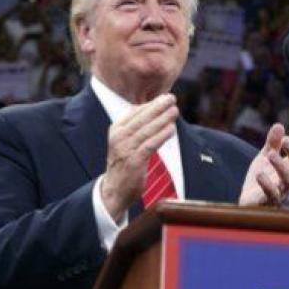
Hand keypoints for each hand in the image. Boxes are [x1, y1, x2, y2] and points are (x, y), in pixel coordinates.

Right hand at [101, 94, 177, 220]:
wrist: (114, 190)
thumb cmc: (124, 163)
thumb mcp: (125, 142)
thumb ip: (137, 128)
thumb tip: (154, 110)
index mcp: (116, 130)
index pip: (134, 112)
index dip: (151, 104)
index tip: (165, 97)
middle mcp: (119, 137)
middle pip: (141, 118)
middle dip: (157, 106)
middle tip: (171, 98)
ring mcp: (125, 150)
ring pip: (146, 130)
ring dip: (162, 119)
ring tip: (175, 111)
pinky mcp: (134, 162)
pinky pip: (150, 145)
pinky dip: (161, 135)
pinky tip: (171, 129)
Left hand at [239, 124, 288, 205]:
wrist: (249, 200)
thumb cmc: (262, 179)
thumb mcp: (266, 157)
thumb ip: (273, 143)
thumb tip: (279, 125)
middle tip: (285, 140)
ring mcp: (281, 191)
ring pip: (288, 179)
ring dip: (281, 165)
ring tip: (270, 154)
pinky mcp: (269, 201)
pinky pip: (272, 194)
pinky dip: (267, 184)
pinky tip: (259, 174)